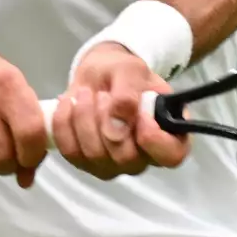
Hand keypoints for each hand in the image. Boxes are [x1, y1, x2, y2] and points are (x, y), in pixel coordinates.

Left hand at [51, 44, 189, 180]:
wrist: (97, 76)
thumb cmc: (122, 73)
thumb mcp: (131, 70)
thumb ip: (128, 96)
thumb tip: (117, 126)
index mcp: (168, 135)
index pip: (172, 156)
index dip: (155, 140)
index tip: (140, 116)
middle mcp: (143, 158)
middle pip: (125, 158)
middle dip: (107, 120)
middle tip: (103, 95)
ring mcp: (114, 165)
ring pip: (94, 155)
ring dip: (84, 117)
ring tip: (86, 94)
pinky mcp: (86, 163)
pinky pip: (70, 152)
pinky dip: (64, 123)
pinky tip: (69, 104)